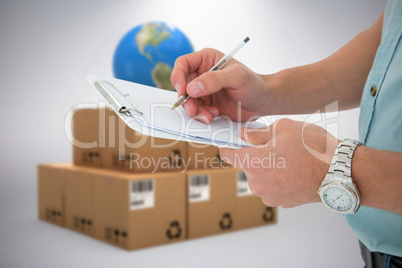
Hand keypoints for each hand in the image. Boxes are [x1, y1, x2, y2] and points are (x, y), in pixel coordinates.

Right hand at [171, 48, 269, 123]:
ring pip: (187, 100)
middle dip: (187, 100)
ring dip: (195, 110)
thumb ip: (214, 80)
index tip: (182, 91)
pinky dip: (201, 115)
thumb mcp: (236, 77)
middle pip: (182, 85)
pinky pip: (195, 110)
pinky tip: (214, 115)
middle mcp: (202, 73)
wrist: (263, 102)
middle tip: (194, 110)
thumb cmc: (254, 84)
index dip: (178, 76)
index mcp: (207, 59)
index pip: (183, 64)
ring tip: (209, 116)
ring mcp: (203, 90)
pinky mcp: (207, 104)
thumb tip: (191, 88)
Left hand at [219, 118, 338, 207]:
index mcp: (253, 163)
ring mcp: (269, 195)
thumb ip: (258, 133)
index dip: (229, 144)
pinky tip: (295, 171)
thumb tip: (244, 135)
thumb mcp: (284, 128)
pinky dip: (279, 178)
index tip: (234, 140)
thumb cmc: (314, 148)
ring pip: (260, 176)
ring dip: (269, 167)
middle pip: (246, 165)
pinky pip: (273, 186)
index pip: (227, 153)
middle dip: (256, 154)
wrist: (341, 173)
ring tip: (290, 159)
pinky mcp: (281, 202)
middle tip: (276, 146)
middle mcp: (256, 183)